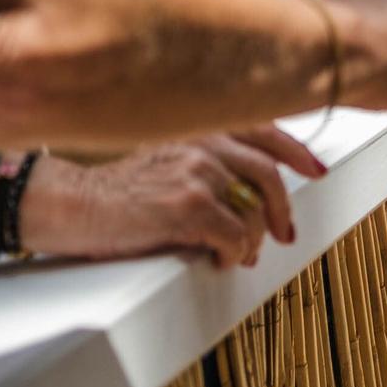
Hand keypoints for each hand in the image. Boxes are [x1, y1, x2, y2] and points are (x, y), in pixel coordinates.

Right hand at [35, 127, 324, 266]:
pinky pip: (235, 237)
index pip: (261, 131)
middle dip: (282, 210)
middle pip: (268, 175)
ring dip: (252, 240)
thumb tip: (245, 198)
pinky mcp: (189, 206)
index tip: (315, 168)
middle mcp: (201, 142)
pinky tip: (221, 259)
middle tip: (285, 233)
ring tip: (239, 255)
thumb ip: (205, 164)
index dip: (294, 151)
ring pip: (253, 213)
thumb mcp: (164, 162)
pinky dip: (234, 254)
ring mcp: (197, 172)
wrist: (70, 204)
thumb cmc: (113, 192)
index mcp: (197, 128)